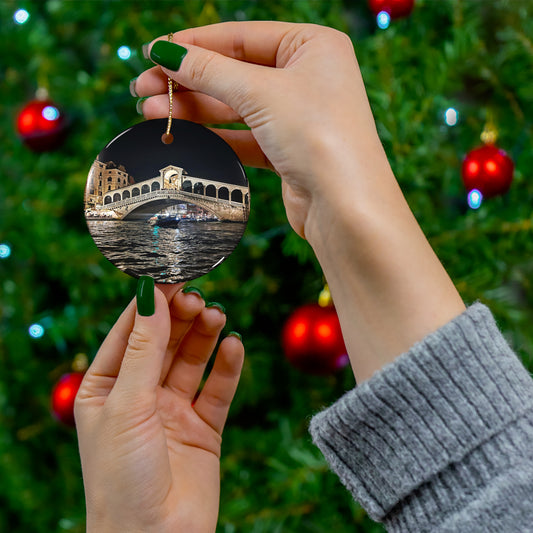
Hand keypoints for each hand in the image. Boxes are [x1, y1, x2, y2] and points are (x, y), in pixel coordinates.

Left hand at [75, 282, 243, 532]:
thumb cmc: (122, 477)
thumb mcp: (127, 404)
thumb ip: (144, 349)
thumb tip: (152, 296)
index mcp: (106, 388)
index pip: (130, 332)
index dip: (151, 303)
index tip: (171, 274)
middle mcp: (140, 395)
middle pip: (164, 341)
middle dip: (180, 317)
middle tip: (198, 297)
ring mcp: (173, 410)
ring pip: (192, 360)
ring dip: (204, 336)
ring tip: (216, 316)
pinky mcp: (203, 427)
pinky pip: (218, 389)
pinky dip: (227, 366)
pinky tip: (234, 346)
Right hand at [134, 21, 384, 238]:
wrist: (346, 207)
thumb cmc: (318, 136)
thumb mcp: (260, 92)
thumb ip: (210, 71)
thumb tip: (166, 52)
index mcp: (313, 46)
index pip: (242, 37)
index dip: (195, 44)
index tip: (154, 52)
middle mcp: (308, 77)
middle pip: (235, 72)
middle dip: (188, 81)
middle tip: (142, 89)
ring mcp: (299, 116)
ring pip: (236, 106)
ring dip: (194, 109)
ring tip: (150, 112)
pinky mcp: (289, 150)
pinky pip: (244, 135)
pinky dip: (214, 135)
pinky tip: (182, 133)